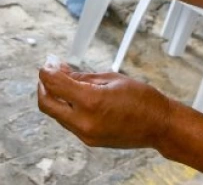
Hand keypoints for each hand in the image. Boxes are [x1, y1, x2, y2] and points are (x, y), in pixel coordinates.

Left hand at [37, 68, 171, 148]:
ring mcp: (85, 134)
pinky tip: (74, 96)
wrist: (159, 126)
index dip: (46, 71)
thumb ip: (82, 77)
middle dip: (43, 86)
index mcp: (91, 101)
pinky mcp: (89, 140)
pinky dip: (66, 107)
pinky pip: (68, 122)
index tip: (48, 63)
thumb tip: (60, 71)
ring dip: (54, 97)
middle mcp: (84, 121)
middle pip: (47, 104)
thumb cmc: (141, 99)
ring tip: (64, 80)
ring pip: (56, 114)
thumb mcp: (111, 78)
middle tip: (49, 72)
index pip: (54, 84)